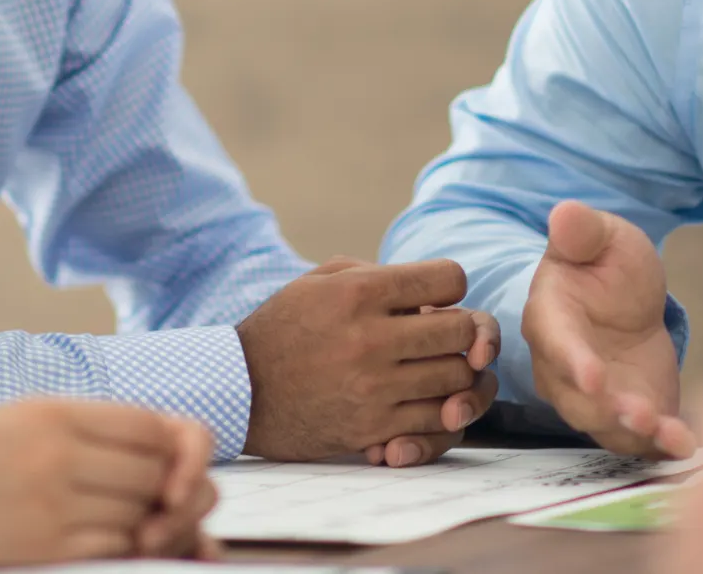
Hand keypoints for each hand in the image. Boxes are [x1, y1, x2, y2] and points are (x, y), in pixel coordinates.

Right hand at [0, 399, 218, 567]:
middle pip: (156, 474)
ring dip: (151, 526)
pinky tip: (109, 546)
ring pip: (143, 514)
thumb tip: (163, 450)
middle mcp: (60, 452)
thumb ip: (89, 430)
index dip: (180, 450)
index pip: (155, 427)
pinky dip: (125, 550)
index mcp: (57, 413)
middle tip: (163, 508)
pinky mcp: (43, 546)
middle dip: (170, 494)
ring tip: (135, 527)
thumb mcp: (22, 420)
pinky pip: (115, 548)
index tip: (174, 469)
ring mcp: (53, 501)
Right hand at [237, 256, 497, 460]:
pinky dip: (437, 411)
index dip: (449, 287)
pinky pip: (435, 422)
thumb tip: (429, 288)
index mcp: (359, 293)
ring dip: (453, 372)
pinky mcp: (371, 429)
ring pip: (457, 379)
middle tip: (440, 336)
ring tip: (431, 367)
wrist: (239, 392)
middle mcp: (370, 339)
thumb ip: (375, 273)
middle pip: (464, 331)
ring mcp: (373, 388)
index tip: (434, 298)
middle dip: (460, 330)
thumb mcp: (318, 281)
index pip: (450, 280)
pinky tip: (419, 399)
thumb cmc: (283, 328)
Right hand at [524, 199, 692, 456]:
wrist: (626, 303)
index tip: (593, 375)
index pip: (556, 342)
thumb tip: (563, 212)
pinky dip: (659, 446)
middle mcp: (562, 367)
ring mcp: (592, 398)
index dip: (572, 360)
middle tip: (640, 415)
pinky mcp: (625, 415)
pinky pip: (636, 439)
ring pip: (604, 423)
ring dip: (633, 432)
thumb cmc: (605, 264)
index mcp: (550, 316)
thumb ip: (583, 231)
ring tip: (666, 432)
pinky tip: (685, 444)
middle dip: (607, 409)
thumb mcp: (603, 237)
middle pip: (577, 396)